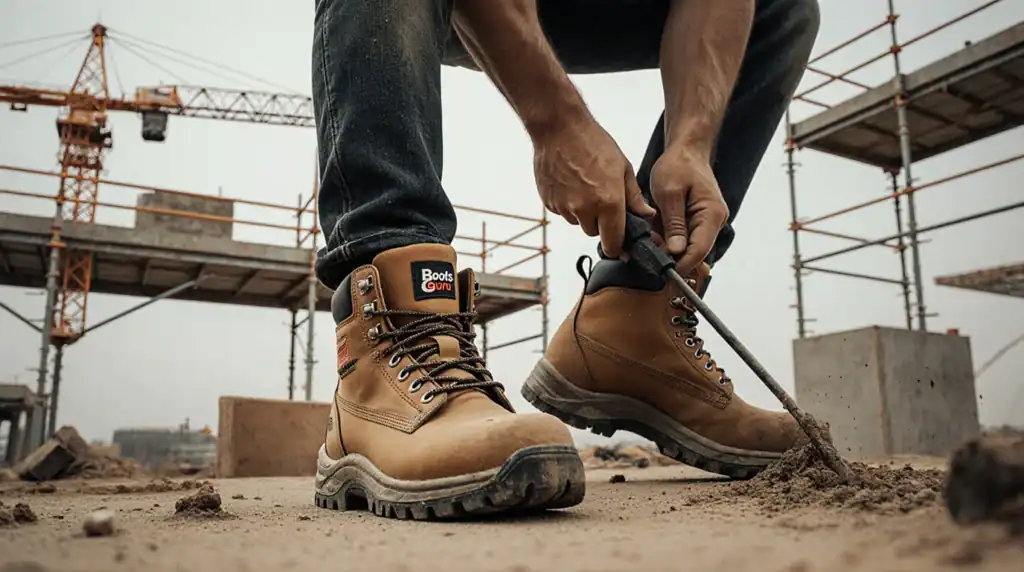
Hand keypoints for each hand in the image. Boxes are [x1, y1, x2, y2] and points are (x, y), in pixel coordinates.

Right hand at [533, 119, 656, 257]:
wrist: (559, 128)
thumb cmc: (593, 143)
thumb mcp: (623, 168)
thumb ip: (634, 197)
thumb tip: (646, 215)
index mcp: (608, 203)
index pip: (613, 244)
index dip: (618, 246)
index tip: (620, 243)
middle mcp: (584, 209)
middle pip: (594, 233)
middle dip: (600, 223)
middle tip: (602, 199)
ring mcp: (564, 207)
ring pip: (578, 222)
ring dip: (583, 212)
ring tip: (584, 185)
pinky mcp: (549, 202)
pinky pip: (563, 212)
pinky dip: (568, 203)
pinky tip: (570, 182)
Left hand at [650, 148, 728, 273]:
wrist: (686, 151)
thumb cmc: (679, 165)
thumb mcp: (669, 193)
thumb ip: (674, 223)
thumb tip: (676, 251)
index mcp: (711, 214)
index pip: (699, 250)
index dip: (682, 264)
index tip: (663, 271)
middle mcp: (714, 221)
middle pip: (695, 251)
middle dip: (672, 256)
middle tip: (649, 251)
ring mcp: (707, 222)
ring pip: (688, 246)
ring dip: (669, 247)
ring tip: (650, 238)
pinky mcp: (698, 221)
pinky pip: (684, 237)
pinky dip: (669, 238)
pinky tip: (655, 231)